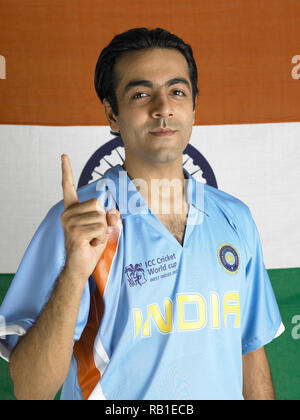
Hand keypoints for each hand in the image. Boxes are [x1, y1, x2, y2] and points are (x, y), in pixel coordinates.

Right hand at [60, 154, 119, 281]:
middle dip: (104, 219)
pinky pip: (101, 227)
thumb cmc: (91, 245)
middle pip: (97, 203)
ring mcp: (70, 223)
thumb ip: (109, 216)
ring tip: (93, 239)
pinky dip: (102, 237)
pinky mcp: (75, 233)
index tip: (63, 155)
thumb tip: (113, 213)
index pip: (68, 187)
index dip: (67, 171)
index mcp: (72, 210)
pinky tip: (91, 244)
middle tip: (95, 233)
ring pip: (101, 217)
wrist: (80, 267)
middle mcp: (68, 214)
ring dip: (104, 230)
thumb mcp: (104, 226)